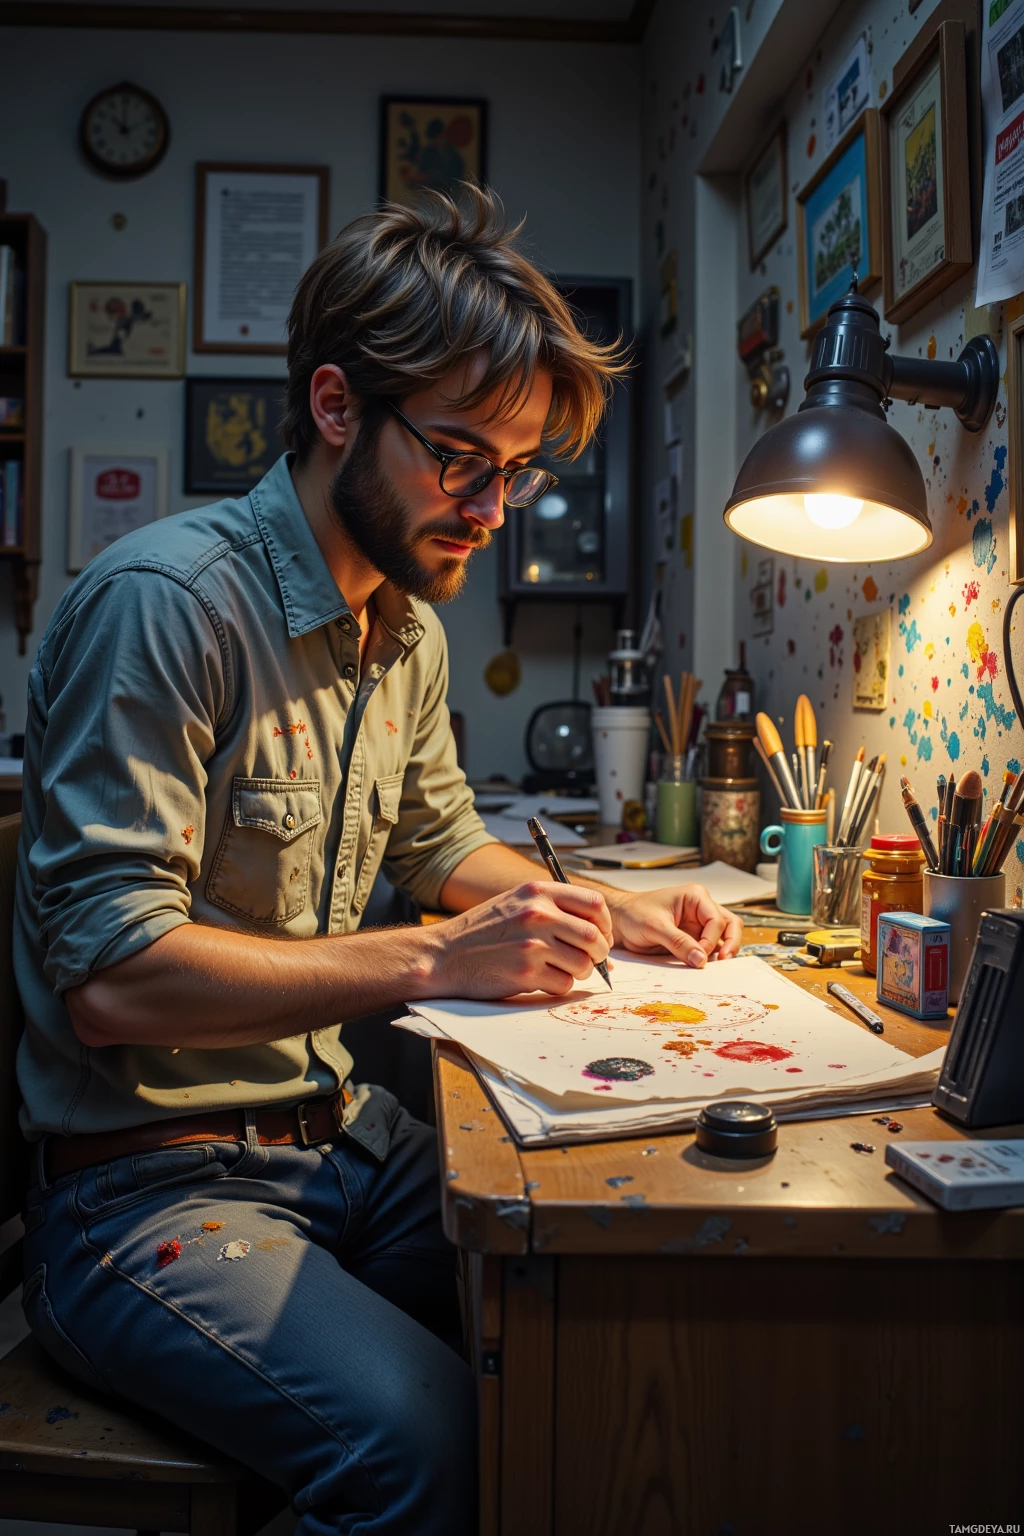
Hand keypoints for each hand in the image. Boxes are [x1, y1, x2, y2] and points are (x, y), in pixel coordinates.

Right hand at [428, 880, 612, 998]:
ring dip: (578, 973)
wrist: (444, 955)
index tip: (600, 936)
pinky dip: (558, 986)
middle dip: (598, 954)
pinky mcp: (526, 973)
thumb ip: (554, 910)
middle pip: (594, 937)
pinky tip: (540, 980)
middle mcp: (538, 914)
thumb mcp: (516, 903)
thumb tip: (600, 937)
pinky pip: (564, 984)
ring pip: (583, 964)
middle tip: (590, 961)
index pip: (594, 904)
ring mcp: (532, 944)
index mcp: (538, 891)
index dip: (604, 924)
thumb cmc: (483, 932)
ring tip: (559, 970)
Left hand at [609, 884, 741, 966]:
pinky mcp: (694, 937)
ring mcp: (700, 923)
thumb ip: (678, 942)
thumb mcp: (654, 927)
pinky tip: (707, 966)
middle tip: (724, 961)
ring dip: (724, 950)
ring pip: (725, 936)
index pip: (716, 919)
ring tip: (719, 966)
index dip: (711, 940)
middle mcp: (702, 908)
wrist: (620, 920)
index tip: (700, 956)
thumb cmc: (635, 914)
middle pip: (730, 924)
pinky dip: (712, 956)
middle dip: (731, 943)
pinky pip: (711, 947)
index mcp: (695, 897)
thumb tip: (701, 960)